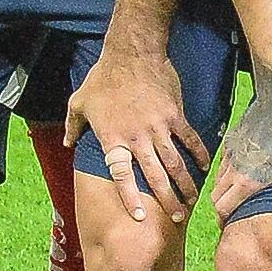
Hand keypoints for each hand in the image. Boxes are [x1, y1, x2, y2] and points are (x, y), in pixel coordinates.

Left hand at [69, 37, 206, 223]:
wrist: (132, 52)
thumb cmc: (103, 77)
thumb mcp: (79, 101)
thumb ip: (72, 126)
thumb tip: (66, 142)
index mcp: (113, 138)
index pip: (122, 175)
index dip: (130, 197)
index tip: (139, 217)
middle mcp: (137, 138)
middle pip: (154, 176)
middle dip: (166, 199)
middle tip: (176, 218)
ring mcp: (159, 127)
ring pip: (175, 162)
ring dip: (185, 184)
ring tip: (192, 201)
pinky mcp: (175, 115)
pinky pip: (189, 139)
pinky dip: (199, 153)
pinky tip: (204, 167)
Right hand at [208, 60, 271, 225]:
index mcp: (247, 181)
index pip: (222, 209)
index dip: (224, 222)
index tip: (231, 227)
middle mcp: (233, 169)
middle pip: (215, 197)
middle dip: (221, 209)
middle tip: (234, 216)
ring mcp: (231, 153)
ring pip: (217, 180)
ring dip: (223, 191)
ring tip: (238, 197)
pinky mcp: (234, 140)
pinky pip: (223, 163)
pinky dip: (226, 173)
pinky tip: (242, 172)